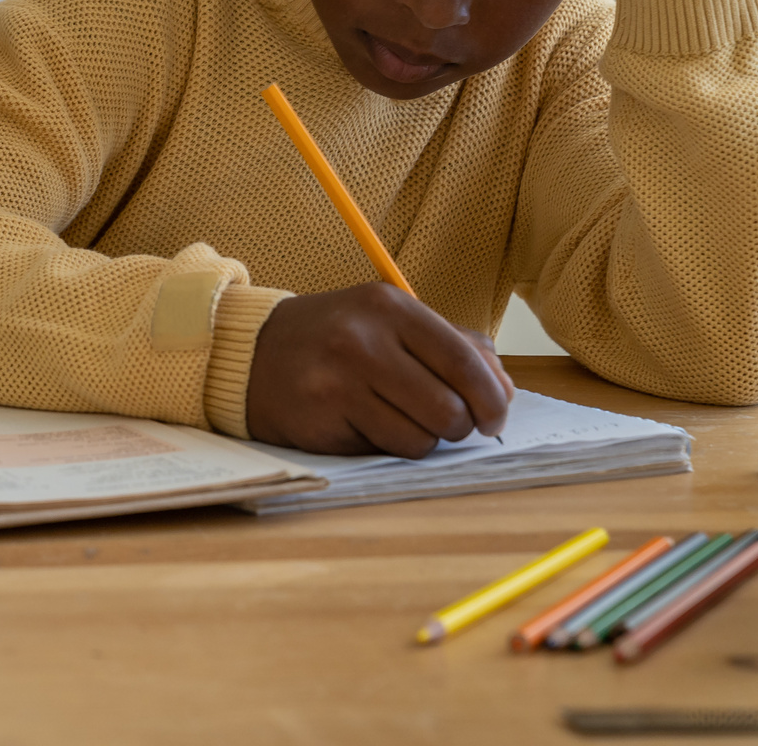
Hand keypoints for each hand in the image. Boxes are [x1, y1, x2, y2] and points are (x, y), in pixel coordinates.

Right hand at [245, 284, 513, 455]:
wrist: (252, 353)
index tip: (495, 417)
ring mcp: (340, 380)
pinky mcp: (323, 418)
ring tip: (398, 418)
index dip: (492, 399)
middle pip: (450, 407)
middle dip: (459, 426)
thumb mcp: (390, 322)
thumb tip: (505, 389)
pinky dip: (388, 446)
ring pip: (422, 437)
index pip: (466, 361)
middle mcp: (365, 339)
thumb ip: (453, 346)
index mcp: (391, 306)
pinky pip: (386, 450)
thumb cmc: (335, 340)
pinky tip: (365, 424)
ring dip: (422, 439)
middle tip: (446, 423)